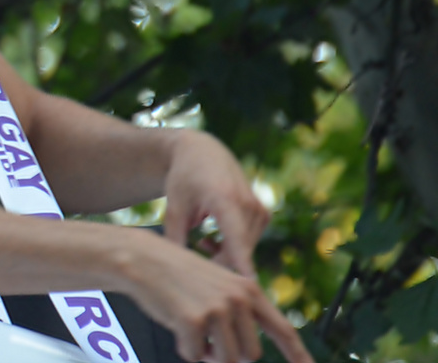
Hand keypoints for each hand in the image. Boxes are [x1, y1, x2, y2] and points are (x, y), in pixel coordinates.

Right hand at [125, 231, 311, 362]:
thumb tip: (249, 353)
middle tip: (207, 337)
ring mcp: (219, 309)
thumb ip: (239, 313)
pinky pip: (195, 355)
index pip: (283, 329)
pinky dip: (184, 347)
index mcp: (248, 290)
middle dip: (228, 354)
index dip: (299, 355)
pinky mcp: (196, 320)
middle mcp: (239, 299)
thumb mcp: (217, 286)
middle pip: (251, 355)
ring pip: (226, 360)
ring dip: (206, 352)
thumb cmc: (177, 275)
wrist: (143, 258)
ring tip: (190, 326)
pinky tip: (175, 324)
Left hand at [163, 130, 269, 276]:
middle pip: (239, 252)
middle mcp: (248, 204)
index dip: (242, 264)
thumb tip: (177, 274)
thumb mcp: (174, 207)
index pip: (236, 239)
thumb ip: (176, 240)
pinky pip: (249, 243)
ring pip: (244, 250)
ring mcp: (259, 209)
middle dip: (217, 264)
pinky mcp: (263, 215)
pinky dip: (232, 247)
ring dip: (223, 255)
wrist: (202, 152)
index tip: (249, 286)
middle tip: (193, 264)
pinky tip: (212, 241)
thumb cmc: (183, 179)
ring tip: (201, 244)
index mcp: (224, 199)